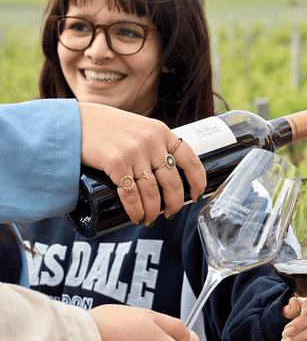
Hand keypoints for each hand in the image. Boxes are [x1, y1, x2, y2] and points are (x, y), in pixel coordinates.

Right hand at [78, 102, 205, 224]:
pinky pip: (132, 195)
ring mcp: (135, 152)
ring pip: (152, 192)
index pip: (190, 159)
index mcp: (162, 132)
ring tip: (150, 219)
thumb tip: (167, 173)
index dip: (197, 181)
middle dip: (174, 203)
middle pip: (172, 182)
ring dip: (153, 211)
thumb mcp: (139, 128)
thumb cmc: (107, 128)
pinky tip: (136, 217)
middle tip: (170, 213)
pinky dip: (136, 210)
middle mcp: (152, 141)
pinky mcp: (116, 163)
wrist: (75, 121)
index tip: (197, 195)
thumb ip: (154, 144)